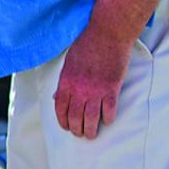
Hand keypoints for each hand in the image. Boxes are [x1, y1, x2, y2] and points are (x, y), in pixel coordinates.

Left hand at [54, 25, 131, 139]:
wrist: (107, 34)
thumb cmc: (87, 43)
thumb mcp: (69, 62)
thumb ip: (64, 80)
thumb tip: (57, 96)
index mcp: (66, 82)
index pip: (60, 107)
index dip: (62, 120)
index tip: (65, 127)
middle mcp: (78, 89)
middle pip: (75, 116)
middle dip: (76, 129)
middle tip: (80, 134)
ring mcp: (95, 90)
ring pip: (91, 118)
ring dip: (91, 129)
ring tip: (92, 134)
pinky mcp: (111, 88)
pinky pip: (108, 110)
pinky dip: (108, 118)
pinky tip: (108, 121)